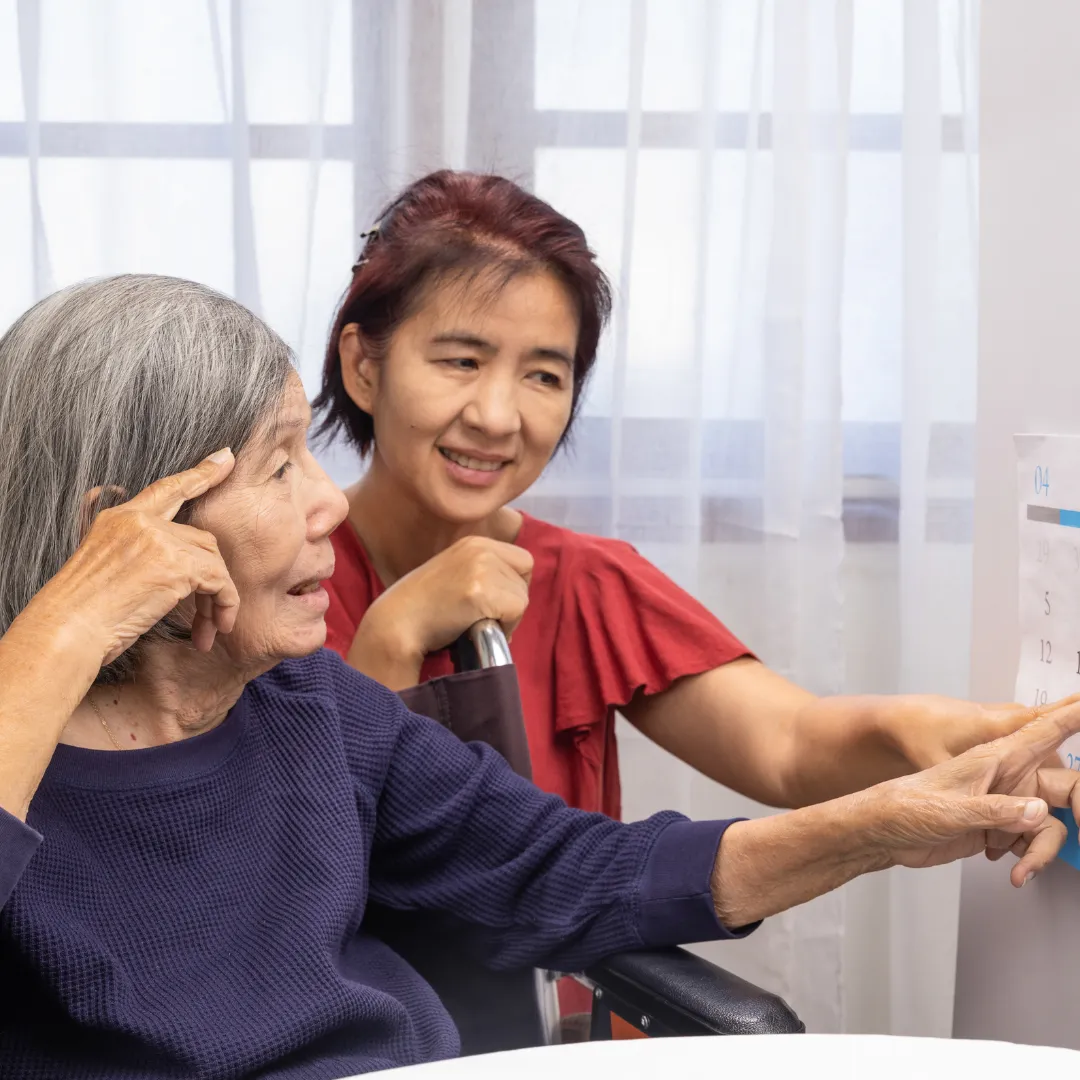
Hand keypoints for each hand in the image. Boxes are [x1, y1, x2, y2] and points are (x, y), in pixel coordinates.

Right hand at [32, 449, 239, 663]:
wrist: (66, 630)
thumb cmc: (81, 613)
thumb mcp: (102, 567)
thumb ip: (133, 553)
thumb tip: (166, 565)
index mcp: (119, 518)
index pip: (166, 489)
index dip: (199, 475)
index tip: (225, 458)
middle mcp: (139, 522)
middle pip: (200, 540)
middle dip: (212, 578)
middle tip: (212, 617)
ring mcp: (158, 541)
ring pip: (213, 562)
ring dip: (218, 599)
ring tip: (211, 629)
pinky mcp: (176, 565)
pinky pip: (219, 582)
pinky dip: (224, 605)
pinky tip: (212, 629)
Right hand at [352, 536, 532, 681]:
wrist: (398, 622)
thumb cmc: (425, 606)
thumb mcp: (457, 572)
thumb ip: (484, 570)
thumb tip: (519, 585)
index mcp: (476, 542)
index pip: (523, 560)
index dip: (513, 585)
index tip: (492, 601)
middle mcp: (481, 548)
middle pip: (524, 578)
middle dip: (511, 601)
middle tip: (484, 616)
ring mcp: (481, 568)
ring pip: (522, 596)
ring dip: (508, 616)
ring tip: (478, 622)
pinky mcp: (480, 591)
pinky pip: (516, 611)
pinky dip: (506, 626)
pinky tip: (479, 628)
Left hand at [868, 694, 1079, 885]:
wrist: (882, 831)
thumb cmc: (905, 804)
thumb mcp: (950, 809)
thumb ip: (995, 811)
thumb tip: (1039, 812)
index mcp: (996, 756)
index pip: (1047, 729)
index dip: (1075, 716)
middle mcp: (1007, 776)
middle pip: (1065, 786)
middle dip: (1079, 807)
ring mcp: (1004, 802)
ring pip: (1049, 821)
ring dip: (1042, 847)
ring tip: (1022, 868)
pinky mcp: (997, 826)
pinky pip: (1031, 840)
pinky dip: (1029, 857)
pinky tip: (1011, 868)